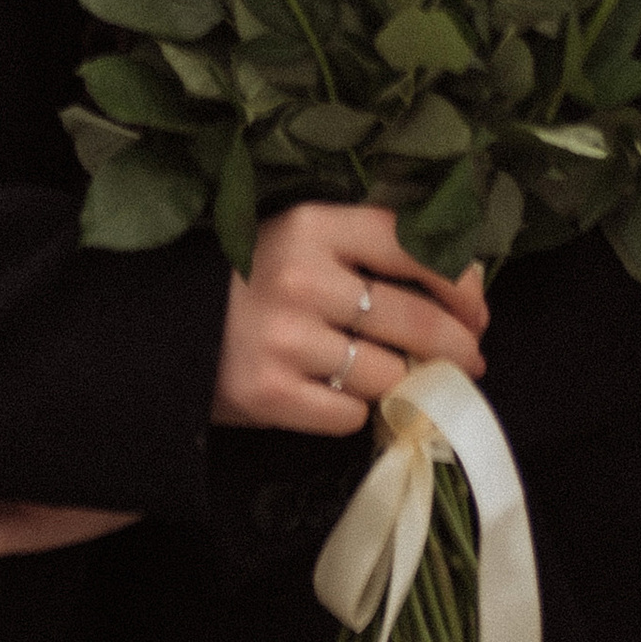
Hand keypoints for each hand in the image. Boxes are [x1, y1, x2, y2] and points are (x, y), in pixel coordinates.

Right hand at [213, 203, 487, 436]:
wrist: (164, 330)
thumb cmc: (249, 280)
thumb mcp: (301, 241)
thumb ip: (367, 251)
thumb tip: (463, 290)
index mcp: (312, 226)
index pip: (412, 246)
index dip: (459, 282)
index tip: (476, 309)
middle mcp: (301, 278)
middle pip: (415, 319)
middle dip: (458, 347)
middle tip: (471, 360)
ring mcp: (284, 339)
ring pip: (388, 374)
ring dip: (406, 384)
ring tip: (405, 382)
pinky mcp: (268, 393)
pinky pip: (349, 415)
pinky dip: (355, 413)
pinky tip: (341, 398)